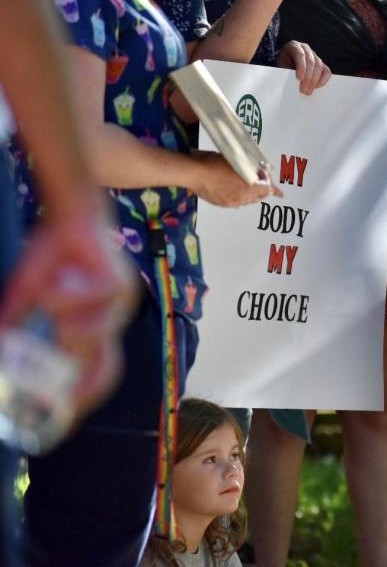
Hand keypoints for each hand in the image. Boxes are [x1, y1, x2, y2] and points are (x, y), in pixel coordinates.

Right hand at [0, 210, 137, 417]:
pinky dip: (69, 292)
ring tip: (47, 301)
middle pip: (106, 367)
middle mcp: (110, 324)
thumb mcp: (25, 300)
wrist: (72, 220)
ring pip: (96, 334)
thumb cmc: (51, 262)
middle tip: (57, 389)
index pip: (98, 376)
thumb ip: (14, 327)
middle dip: (81, 382)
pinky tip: (56, 278)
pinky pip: (97, 297)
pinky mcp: (121, 282)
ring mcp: (120, 306)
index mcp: (93, 333)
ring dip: (68, 325)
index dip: (82, 399)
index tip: (60, 418)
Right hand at [190, 150, 279, 206]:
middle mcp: (241, 198)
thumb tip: (259, 172)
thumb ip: (249, 168)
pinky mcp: (221, 204)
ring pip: (247, 201)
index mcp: (248, 187)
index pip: (266, 190)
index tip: (280, 193)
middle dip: (263, 192)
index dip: (273, 189)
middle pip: (257, 197)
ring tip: (253, 190)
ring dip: (251, 196)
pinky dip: (240, 198)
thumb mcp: (235, 161)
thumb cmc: (215, 163)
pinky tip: (238, 194)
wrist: (193, 173)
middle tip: (266, 188)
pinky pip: (236, 203)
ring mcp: (230, 202)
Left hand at [277, 41, 331, 94]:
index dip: (301, 67)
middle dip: (308, 77)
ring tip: (308, 91)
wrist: (286, 64)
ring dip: (314, 80)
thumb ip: (286, 72)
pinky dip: (323, 80)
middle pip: (311, 62)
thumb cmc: (282, 65)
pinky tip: (316, 87)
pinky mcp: (321, 64)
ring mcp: (314, 56)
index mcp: (294, 46)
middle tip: (303, 90)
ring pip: (319, 66)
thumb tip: (293, 83)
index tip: (299, 79)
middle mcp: (306, 49)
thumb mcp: (281, 66)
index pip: (300, 55)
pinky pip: (326, 71)